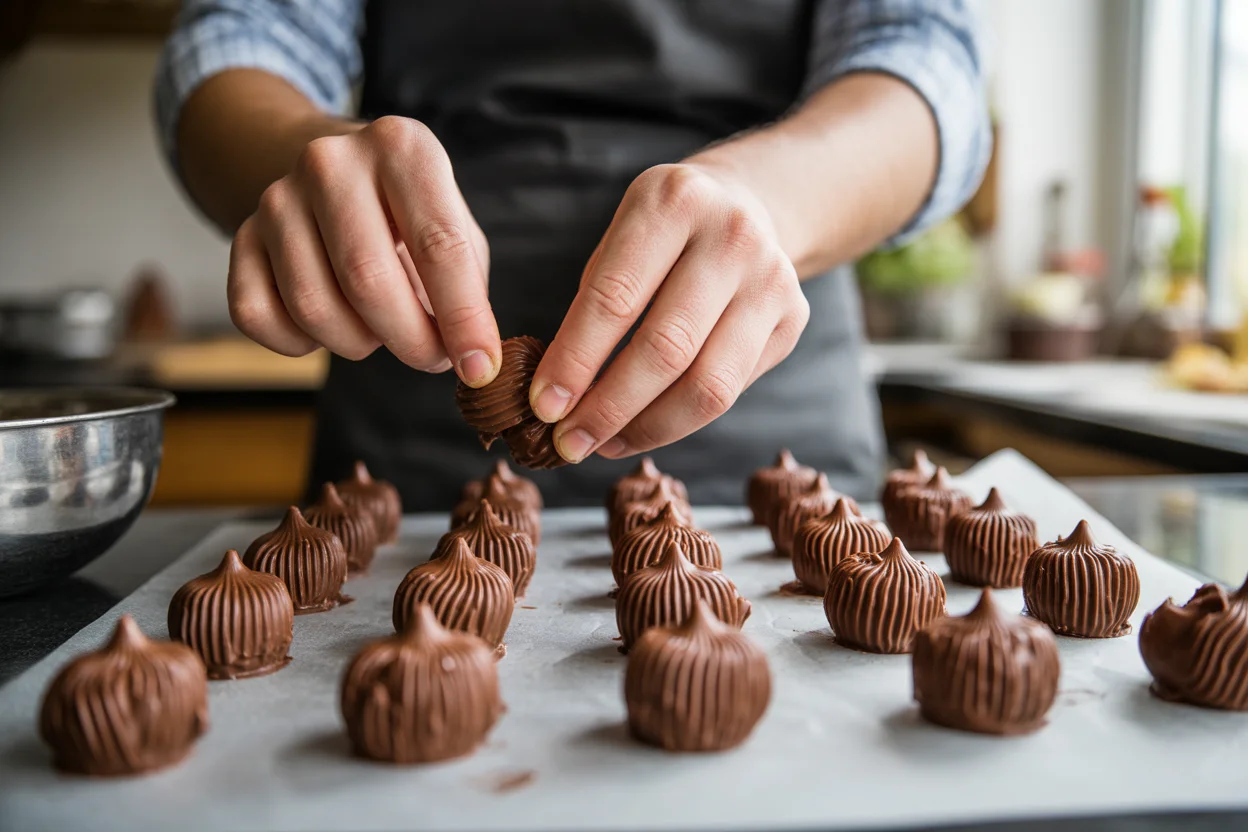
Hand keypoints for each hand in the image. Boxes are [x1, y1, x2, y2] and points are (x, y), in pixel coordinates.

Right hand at [226, 116, 500, 385]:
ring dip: (357, 343)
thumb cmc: (407, 208)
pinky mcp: (240, 237)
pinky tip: (328, 324)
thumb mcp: (453, 222)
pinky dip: (300, 342)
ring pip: (313, 307)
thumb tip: (471, 357)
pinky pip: (260, 317)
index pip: (438, 245)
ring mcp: (276, 198)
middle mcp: (330, 162)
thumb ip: (467, 284)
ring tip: (380, 328)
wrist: (327, 169)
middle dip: (410, 340)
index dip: (463, 317)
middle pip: (368, 280)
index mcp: (400, 147)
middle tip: (433, 359)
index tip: (480, 366)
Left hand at [530, 163, 809, 462]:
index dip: (575, 360)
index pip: (615, 298)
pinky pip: (730, 391)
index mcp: (675, 202)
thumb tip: (558, 396)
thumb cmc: (663, 233)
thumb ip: (593, 304)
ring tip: (604, 444)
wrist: (748, 204)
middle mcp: (732, 237)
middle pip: (666, 348)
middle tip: (568, 443)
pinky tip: (642, 429)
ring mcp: (771, 280)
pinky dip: (679, 421)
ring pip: (707, 385)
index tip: (543, 405)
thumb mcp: (622, 236)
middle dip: (608, 407)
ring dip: (647, 427)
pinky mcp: (792, 319)